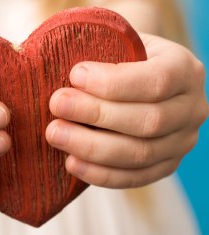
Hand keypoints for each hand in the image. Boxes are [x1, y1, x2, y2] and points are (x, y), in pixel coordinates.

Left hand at [46, 33, 208, 188]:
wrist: (139, 81)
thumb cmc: (123, 60)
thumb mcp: (121, 45)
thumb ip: (103, 57)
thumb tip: (69, 81)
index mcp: (185, 70)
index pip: (157, 81)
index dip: (113, 82)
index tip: (74, 75)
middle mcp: (192, 109)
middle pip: (149, 121)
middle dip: (96, 114)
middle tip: (57, 105)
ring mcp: (181, 142)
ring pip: (140, 154)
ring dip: (92, 147)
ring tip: (55, 134)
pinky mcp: (165, 166)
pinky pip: (135, 177)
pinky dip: (100, 174)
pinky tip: (71, 162)